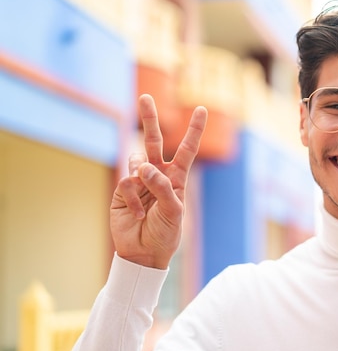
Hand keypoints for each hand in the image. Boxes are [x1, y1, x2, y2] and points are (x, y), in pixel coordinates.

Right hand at [110, 94, 207, 268]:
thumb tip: (144, 165)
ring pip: (137, 159)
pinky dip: (132, 197)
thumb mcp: (174, 212)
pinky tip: (137, 213)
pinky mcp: (122, 190)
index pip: (187, 149)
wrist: (143, 252)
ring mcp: (139, 181)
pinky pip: (127, 181)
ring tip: (147, 202)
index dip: (194, 129)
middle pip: (154, 141)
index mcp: (177, 178)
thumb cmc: (166, 233)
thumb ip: (162, 187)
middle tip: (145, 97)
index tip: (201, 109)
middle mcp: (158, 174)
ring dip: (142, 175)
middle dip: (149, 119)